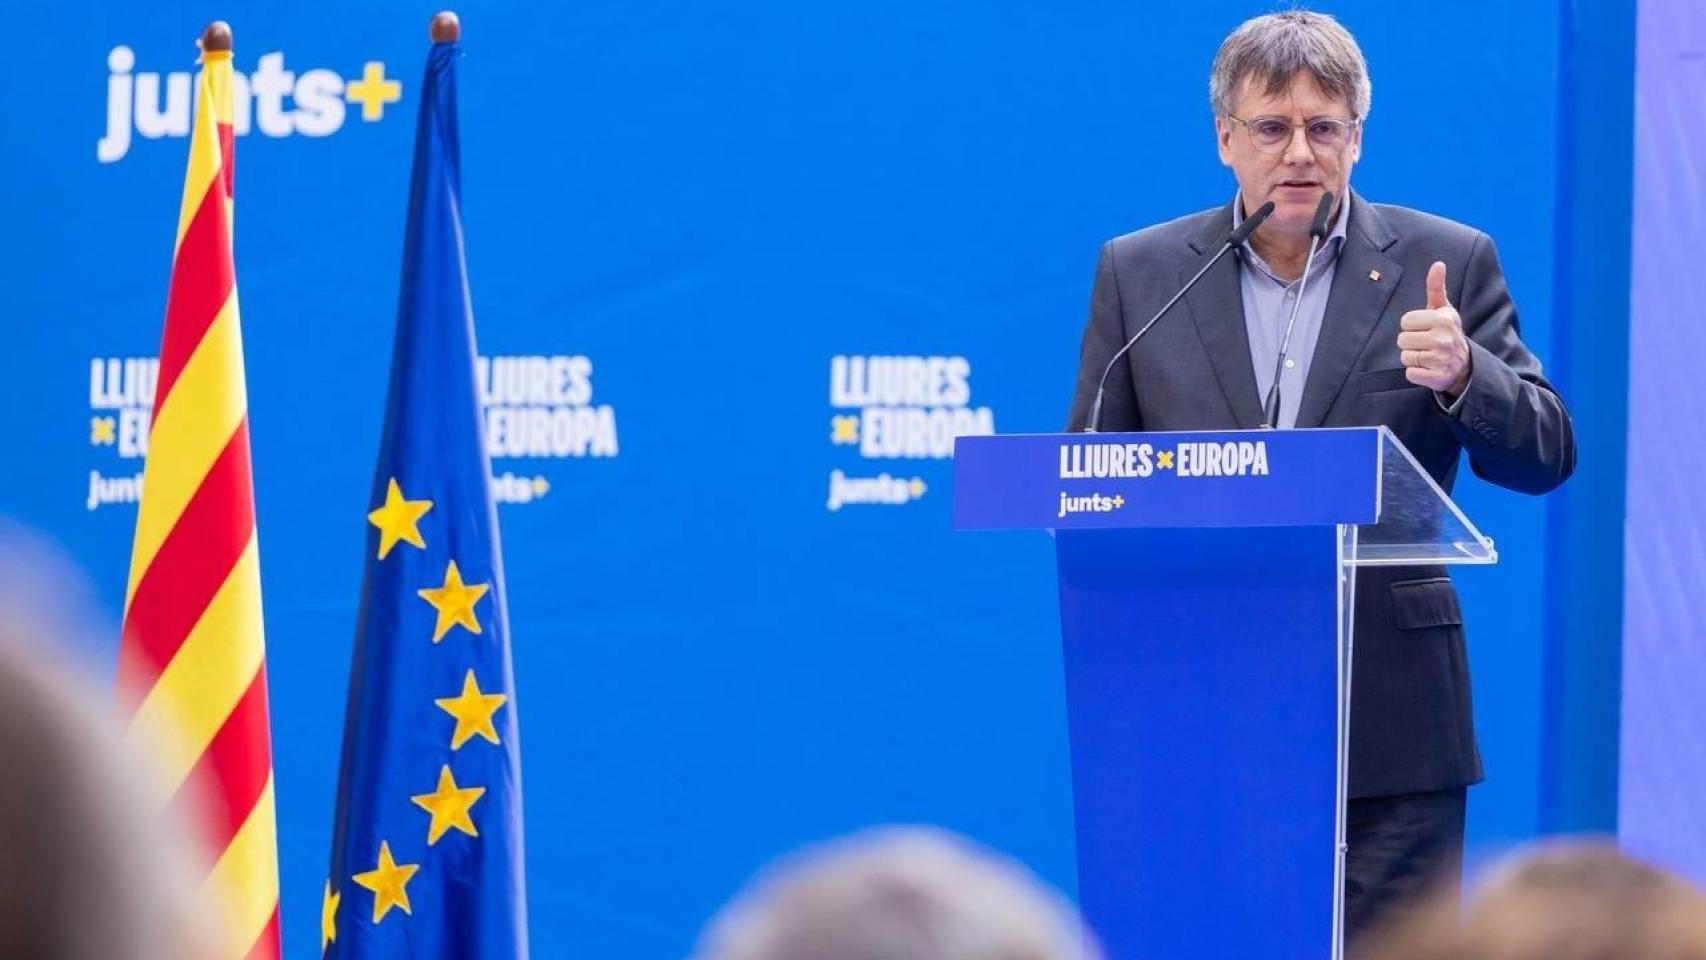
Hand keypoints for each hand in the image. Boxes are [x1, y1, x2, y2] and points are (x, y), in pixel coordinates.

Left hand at [1398, 261, 1470, 397]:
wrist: (1464, 364)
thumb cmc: (1447, 332)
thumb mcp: (1444, 309)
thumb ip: (1436, 287)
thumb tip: (1438, 264)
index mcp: (1444, 320)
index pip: (1405, 321)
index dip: (1412, 326)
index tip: (1425, 329)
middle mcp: (1444, 339)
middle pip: (1402, 339)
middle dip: (1410, 342)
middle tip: (1425, 344)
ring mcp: (1441, 359)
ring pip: (1405, 357)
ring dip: (1412, 358)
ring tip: (1427, 355)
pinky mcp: (1437, 378)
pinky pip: (1410, 374)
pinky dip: (1415, 373)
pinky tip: (1428, 368)